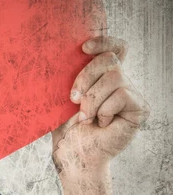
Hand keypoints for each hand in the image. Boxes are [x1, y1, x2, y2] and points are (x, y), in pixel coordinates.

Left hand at [51, 36, 149, 174]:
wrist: (72, 153)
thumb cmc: (65, 127)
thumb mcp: (61, 97)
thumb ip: (68, 76)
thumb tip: (54, 53)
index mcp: (101, 76)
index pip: (114, 47)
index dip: (104, 41)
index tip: (84, 48)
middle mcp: (120, 82)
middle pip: (109, 59)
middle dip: (85, 77)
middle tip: (72, 99)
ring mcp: (131, 94)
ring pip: (114, 77)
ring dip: (92, 98)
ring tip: (85, 116)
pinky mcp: (139, 107)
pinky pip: (122, 94)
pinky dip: (104, 110)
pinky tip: (100, 123)